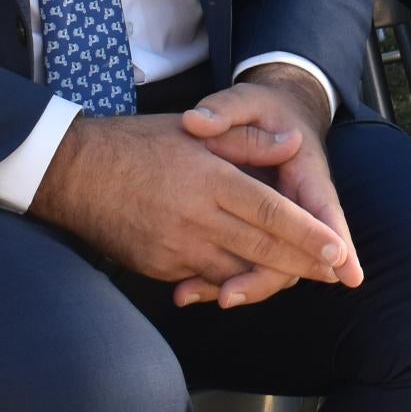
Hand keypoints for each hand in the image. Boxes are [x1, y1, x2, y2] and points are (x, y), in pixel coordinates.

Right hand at [28, 109, 353, 308]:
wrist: (73, 173)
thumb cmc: (136, 144)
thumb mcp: (194, 131)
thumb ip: (246, 140)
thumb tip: (291, 143)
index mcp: (210, 180)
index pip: (271, 213)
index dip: (307, 235)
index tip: (337, 250)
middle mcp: (196, 218)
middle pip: (261, 250)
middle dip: (303, 265)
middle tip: (334, 273)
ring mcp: (175, 248)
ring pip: (234, 274)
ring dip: (267, 279)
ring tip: (297, 276)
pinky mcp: (158, 267)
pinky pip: (202, 279)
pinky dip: (226, 280)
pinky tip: (245, 278)